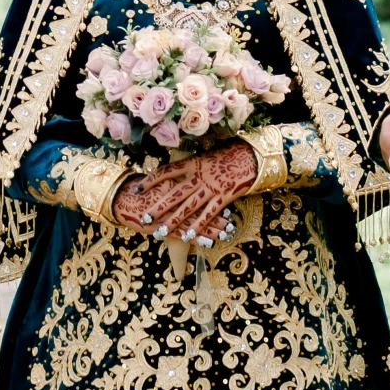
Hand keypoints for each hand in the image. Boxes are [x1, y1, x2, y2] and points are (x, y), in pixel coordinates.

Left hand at [114, 143, 257, 244]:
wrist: (252, 156)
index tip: (136, 188)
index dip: (151, 180)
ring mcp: (211, 187)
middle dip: (158, 207)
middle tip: (143, 218)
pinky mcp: (223, 197)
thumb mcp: (207, 156)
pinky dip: (198, 225)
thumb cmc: (229, 154)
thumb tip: (176, 171)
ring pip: (188, 207)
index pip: (166, 171)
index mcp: (193, 162)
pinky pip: (208, 214)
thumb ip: (192, 165)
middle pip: (174, 193)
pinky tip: (188, 235)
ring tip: (160, 232)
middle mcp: (199, 175)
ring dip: (173, 221)